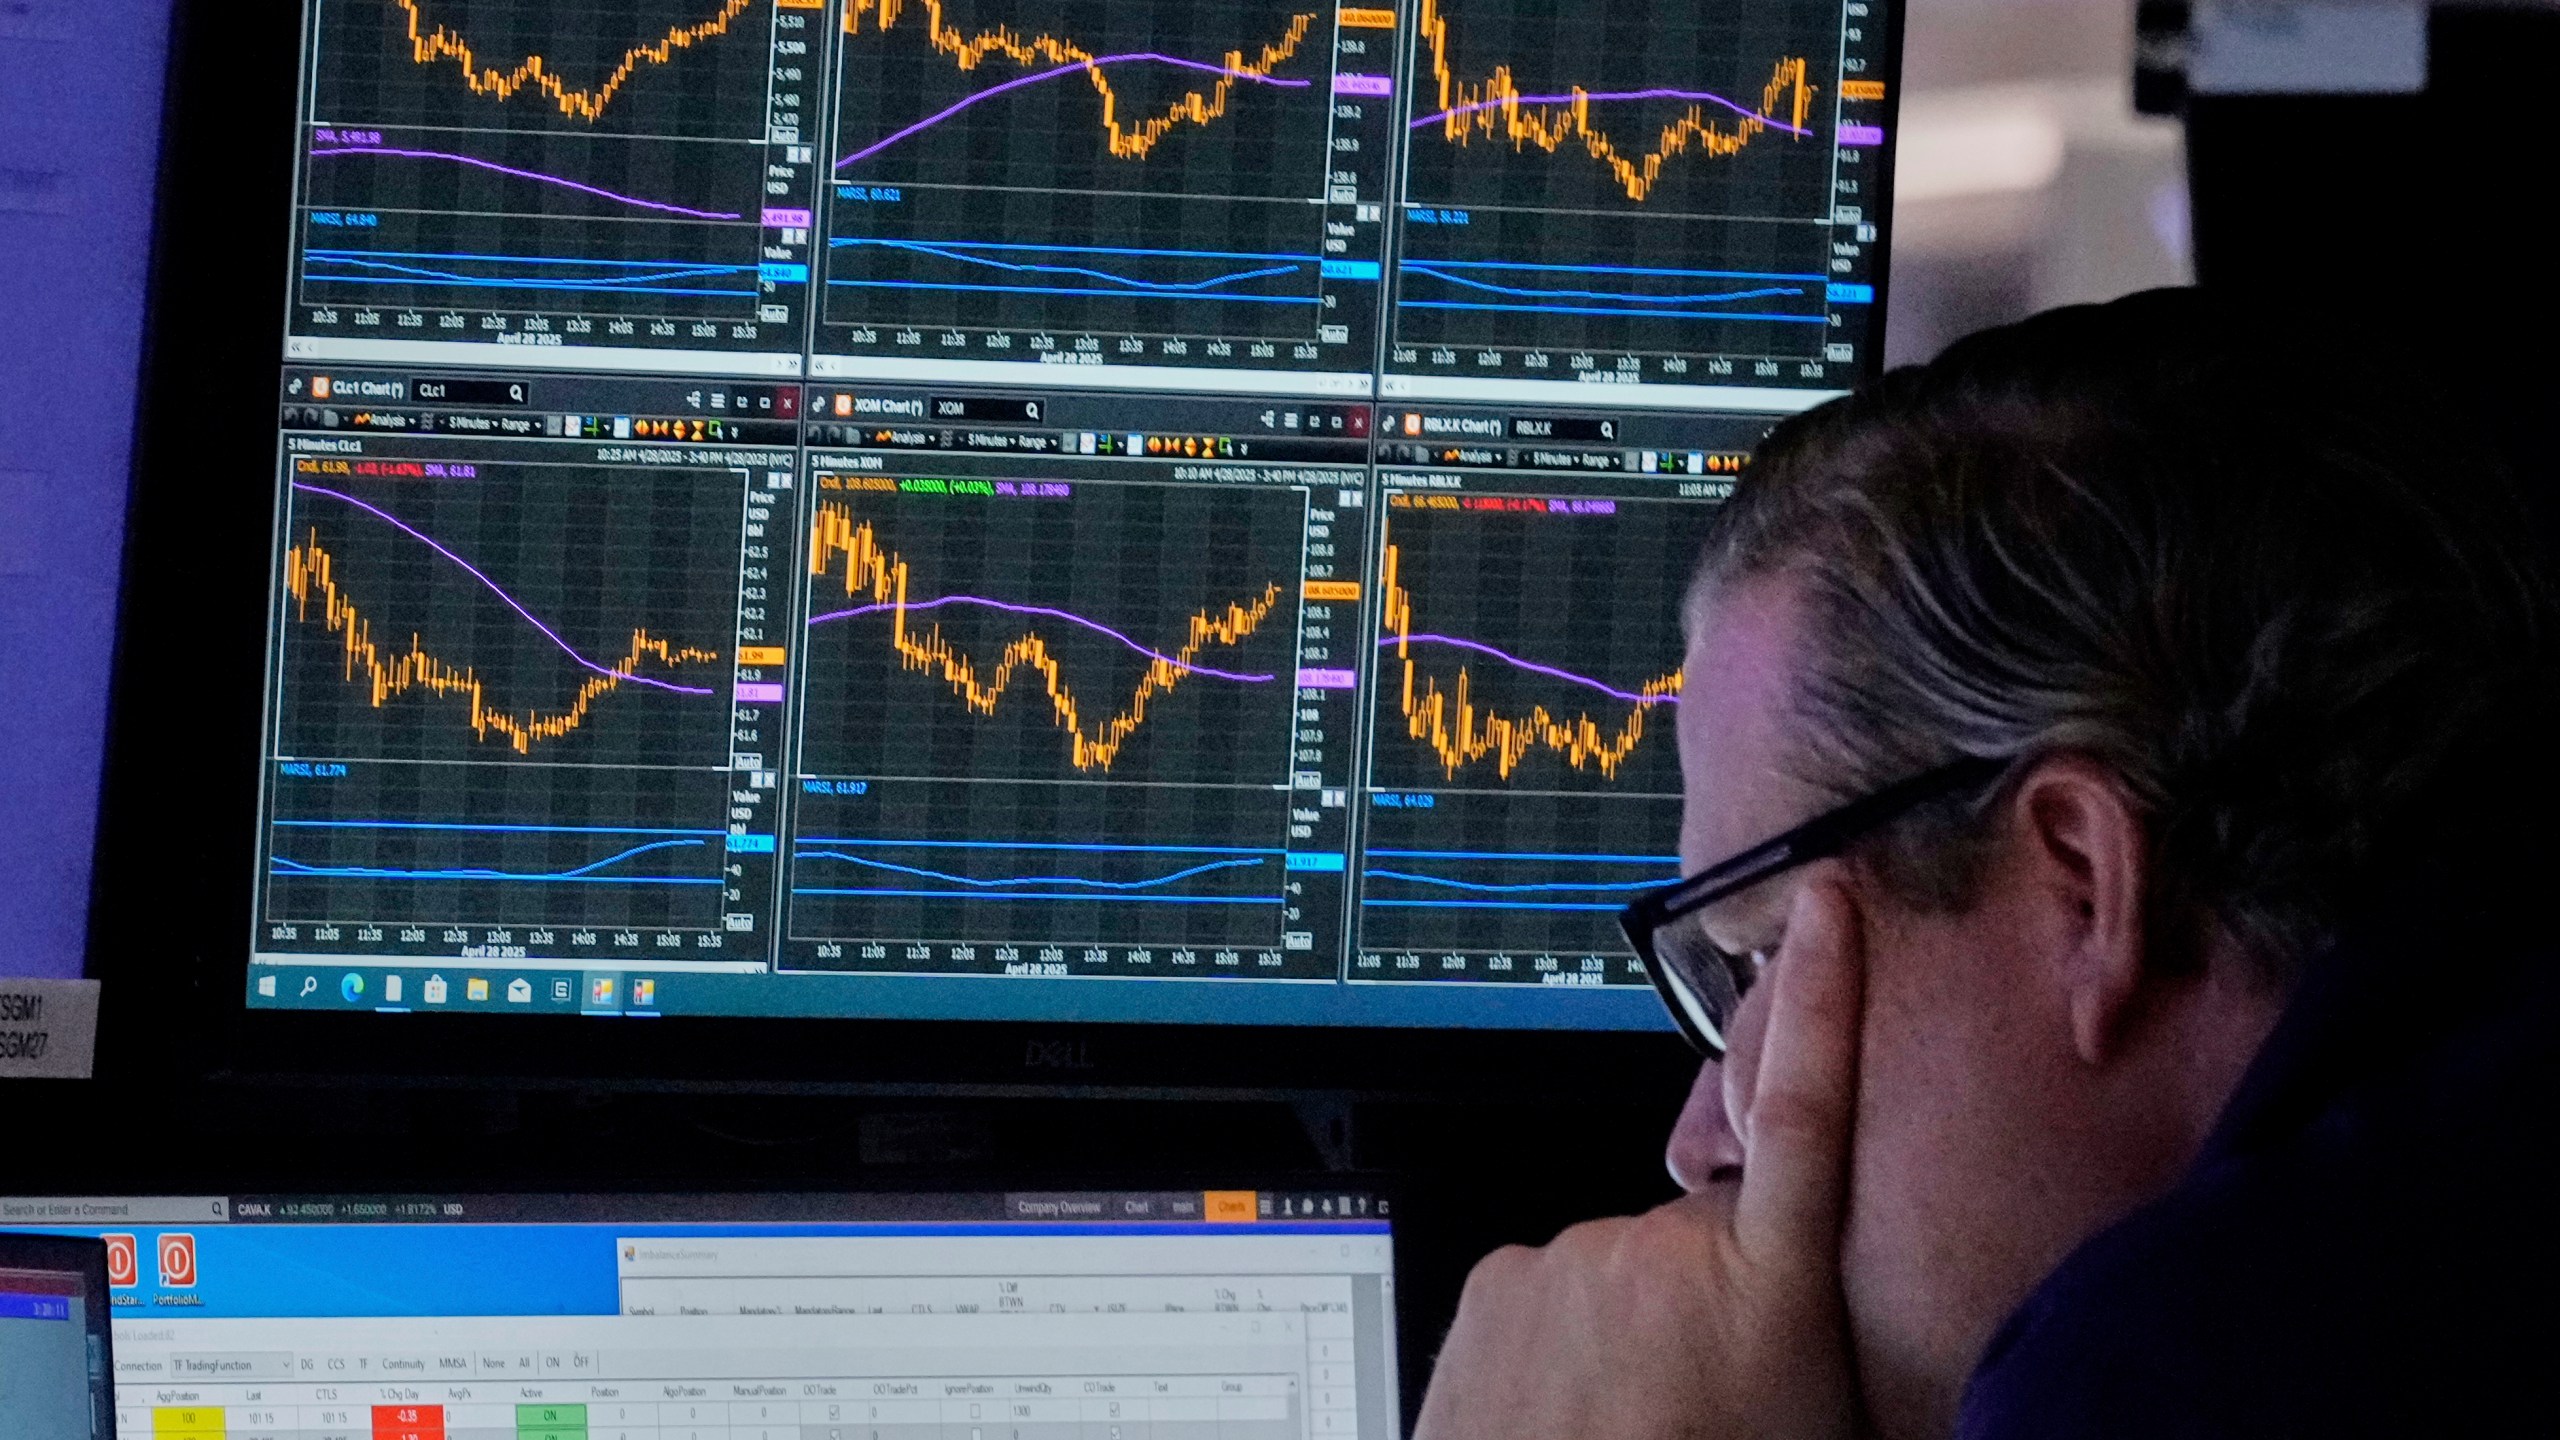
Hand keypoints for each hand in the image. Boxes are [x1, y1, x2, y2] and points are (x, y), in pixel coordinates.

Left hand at [1413, 879, 1867, 1439]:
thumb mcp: (1821, 1417)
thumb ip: (1838, 1342)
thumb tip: (1855, 1323)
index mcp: (1769, 1282)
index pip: (1809, 1108)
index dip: (1824, 998)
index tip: (1827, 904)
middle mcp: (1669, 1245)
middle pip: (1708, 1233)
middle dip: (1713, 1288)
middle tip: (1711, 1389)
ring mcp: (1573, 1254)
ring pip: (1624, 1266)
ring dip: (1633, 1319)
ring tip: (1635, 1416)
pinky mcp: (1500, 1276)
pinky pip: (1550, 1286)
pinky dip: (1563, 1331)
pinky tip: (1574, 1408)